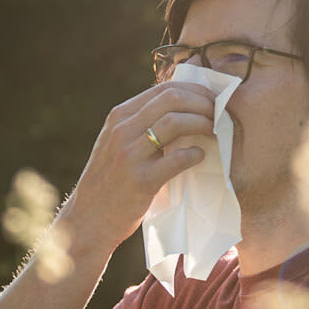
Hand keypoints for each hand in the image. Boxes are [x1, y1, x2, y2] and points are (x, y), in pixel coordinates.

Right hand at [58, 80, 216, 253]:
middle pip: (172, 99)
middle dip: (203, 103)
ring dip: (203, 123)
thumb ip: (142, 123)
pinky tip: (200, 156)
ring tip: (216, 132)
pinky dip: (195, 154)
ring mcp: (130, 154)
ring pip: (175, 122)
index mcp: (119, 116)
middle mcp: (122, 130)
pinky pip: (177, 159)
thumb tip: (181, 106)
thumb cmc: (110, 180)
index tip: (212, 101)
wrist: (88, 219)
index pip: (164, 89)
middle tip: (220, 114)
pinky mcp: (140, 180)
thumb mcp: (118, 143)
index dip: (195, 91)